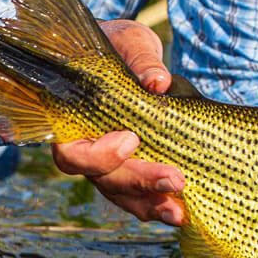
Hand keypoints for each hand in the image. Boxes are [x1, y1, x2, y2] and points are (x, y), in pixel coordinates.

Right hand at [50, 20, 185, 225]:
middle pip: (105, 179)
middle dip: (139, 182)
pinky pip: (142, 195)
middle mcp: (89, 148)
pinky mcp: (136, 168)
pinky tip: (184, 213)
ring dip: (151, 205)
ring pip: (123, 195)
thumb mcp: (130, 43)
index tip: (130, 140)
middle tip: (175, 180)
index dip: (99, 155)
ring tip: (180, 214)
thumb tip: (157, 83)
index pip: (73, 152)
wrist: (129, 54)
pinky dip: (161, 204)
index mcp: (73, 119)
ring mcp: (112, 164)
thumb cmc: (120, 46)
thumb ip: (139, 60)